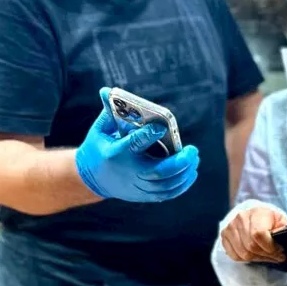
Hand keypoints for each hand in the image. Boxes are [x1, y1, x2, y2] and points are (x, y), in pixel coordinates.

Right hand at [75, 88, 198, 202]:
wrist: (91, 179)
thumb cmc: (100, 148)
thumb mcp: (100, 129)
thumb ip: (109, 111)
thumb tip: (106, 90)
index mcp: (117, 153)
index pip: (134, 144)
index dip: (148, 135)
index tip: (161, 127)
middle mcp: (129, 172)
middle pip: (159, 172)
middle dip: (180, 162)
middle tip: (194, 150)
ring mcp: (137, 187)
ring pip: (167, 185)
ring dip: (185, 173)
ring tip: (195, 160)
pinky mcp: (144, 195)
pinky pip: (167, 194)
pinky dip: (182, 185)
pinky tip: (191, 173)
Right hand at [221, 204, 286, 262]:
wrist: (256, 217)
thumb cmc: (270, 221)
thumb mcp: (281, 222)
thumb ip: (283, 230)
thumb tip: (281, 239)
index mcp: (257, 212)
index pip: (259, 234)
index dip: (270, 247)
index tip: (279, 250)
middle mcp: (241, 218)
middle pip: (251, 246)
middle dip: (266, 255)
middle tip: (276, 256)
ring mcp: (230, 227)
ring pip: (243, 254)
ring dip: (258, 258)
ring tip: (267, 256)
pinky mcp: (224, 235)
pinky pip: (235, 256)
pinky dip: (247, 259)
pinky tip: (255, 255)